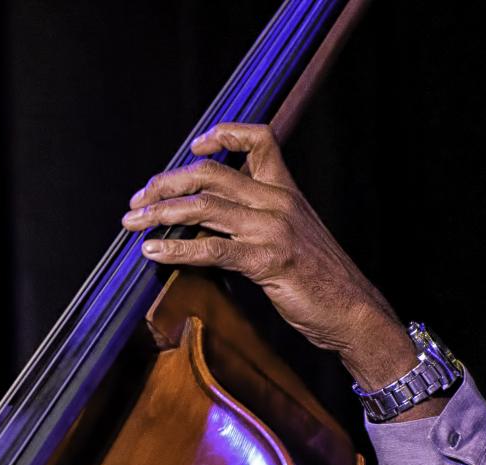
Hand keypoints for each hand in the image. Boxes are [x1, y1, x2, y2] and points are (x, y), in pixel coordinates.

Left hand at [121, 122, 418, 390]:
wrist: (353, 311)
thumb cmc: (320, 280)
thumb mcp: (292, 237)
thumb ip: (257, 222)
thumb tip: (209, 224)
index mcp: (286, 191)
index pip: (259, 139)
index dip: (224, 134)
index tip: (193, 147)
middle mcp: (278, 202)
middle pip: (212, 173)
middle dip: (167, 184)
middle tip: (137, 200)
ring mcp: (273, 229)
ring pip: (205, 207)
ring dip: (160, 214)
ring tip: (132, 223)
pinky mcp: (267, 261)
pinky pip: (212, 249)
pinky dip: (176, 250)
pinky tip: (152, 253)